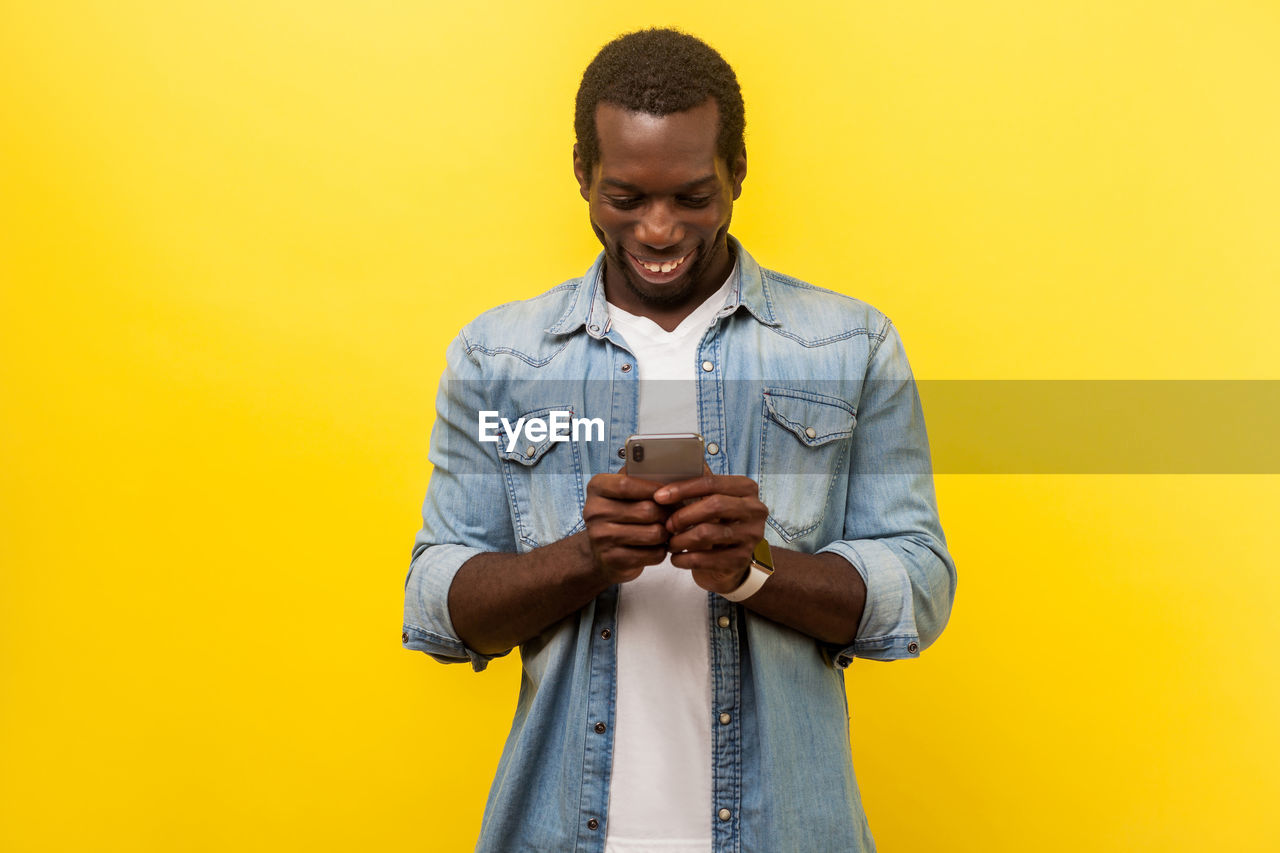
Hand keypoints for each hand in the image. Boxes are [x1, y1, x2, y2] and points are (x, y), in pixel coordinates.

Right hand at [582, 472, 673, 584]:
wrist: (599, 553)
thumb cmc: (618, 515)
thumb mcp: (621, 492)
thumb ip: (638, 477)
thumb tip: (667, 466)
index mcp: (596, 489)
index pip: (627, 484)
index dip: (654, 488)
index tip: (670, 492)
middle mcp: (594, 512)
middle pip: (646, 510)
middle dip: (667, 513)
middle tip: (676, 514)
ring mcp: (602, 538)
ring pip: (654, 533)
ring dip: (667, 533)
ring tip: (667, 530)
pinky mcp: (614, 559)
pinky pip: (653, 553)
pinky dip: (661, 550)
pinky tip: (658, 546)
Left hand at [652, 468, 767, 594]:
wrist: (731, 560)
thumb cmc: (717, 523)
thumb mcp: (712, 500)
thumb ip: (699, 485)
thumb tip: (671, 466)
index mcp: (746, 488)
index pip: (712, 482)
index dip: (683, 489)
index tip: (659, 496)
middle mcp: (755, 510)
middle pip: (714, 505)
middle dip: (683, 515)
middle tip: (667, 525)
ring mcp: (751, 536)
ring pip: (707, 533)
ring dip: (681, 539)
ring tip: (670, 543)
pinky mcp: (742, 560)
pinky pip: (706, 558)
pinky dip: (685, 558)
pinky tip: (676, 558)